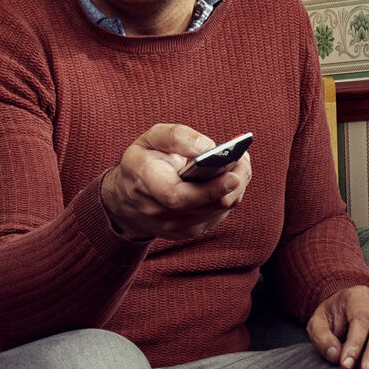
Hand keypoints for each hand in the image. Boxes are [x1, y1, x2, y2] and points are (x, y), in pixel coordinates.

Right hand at [97, 123, 251, 242]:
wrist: (126, 200)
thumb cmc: (142, 163)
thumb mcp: (150, 138)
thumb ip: (178, 136)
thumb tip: (209, 146)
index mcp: (146, 183)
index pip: (178, 196)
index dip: (209, 189)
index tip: (233, 176)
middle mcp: (160, 212)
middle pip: (208, 205)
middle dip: (233, 181)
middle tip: (242, 158)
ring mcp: (176, 226)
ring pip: (219, 210)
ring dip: (235, 186)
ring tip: (239, 162)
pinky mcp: (189, 231)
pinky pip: (219, 213)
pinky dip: (228, 194)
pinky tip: (228, 177)